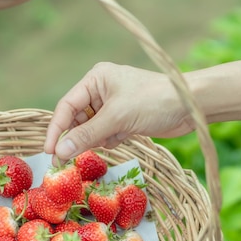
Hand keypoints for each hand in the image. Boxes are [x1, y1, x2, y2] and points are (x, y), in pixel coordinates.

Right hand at [44, 62, 195, 161]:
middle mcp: (101, 90)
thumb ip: (87, 135)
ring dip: (98, 140)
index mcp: (95, 79)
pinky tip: (125, 137)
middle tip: (69, 161)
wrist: (190, 106)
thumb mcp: (117, 118)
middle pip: (77, 120)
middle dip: (79, 137)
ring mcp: (113, 106)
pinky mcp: (125, 120)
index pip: (66, 106)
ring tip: (113, 137)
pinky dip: (112, 140)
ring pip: (92, 130)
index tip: (50, 153)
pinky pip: (106, 135)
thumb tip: (60, 152)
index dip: (56, 130)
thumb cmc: (153, 102)